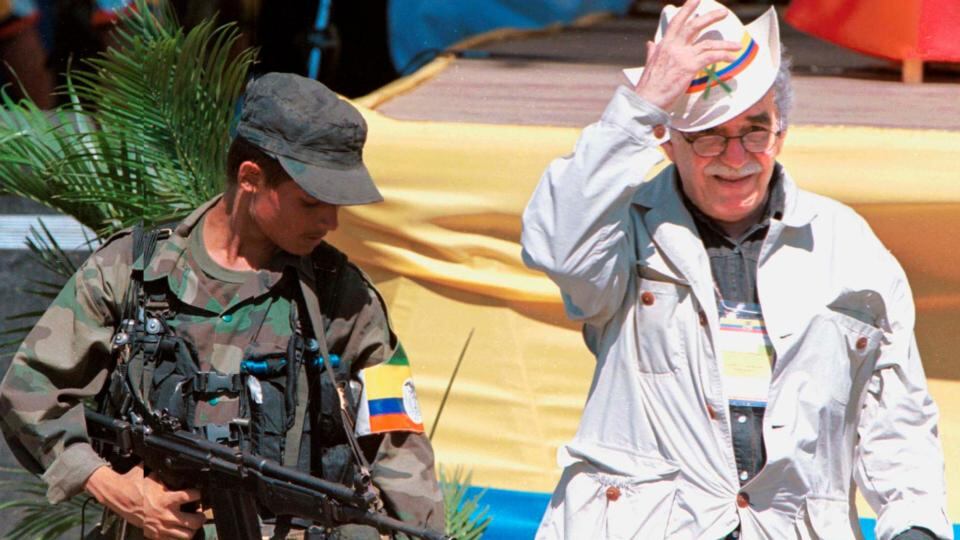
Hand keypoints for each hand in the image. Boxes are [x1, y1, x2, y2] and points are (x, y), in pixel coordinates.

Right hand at [85, 464, 204, 538]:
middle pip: (194, 521)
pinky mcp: (155, 534)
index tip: (200, 493)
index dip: (199, 494)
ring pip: (186, 535)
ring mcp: (161, 527)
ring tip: (192, 523)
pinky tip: (180, 529)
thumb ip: (166, 473)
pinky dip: (179, 536)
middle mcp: (166, 515)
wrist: (119, 497)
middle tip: (200, 512)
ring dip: (192, 529)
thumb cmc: (135, 485)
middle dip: (200, 517)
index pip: (191, 496)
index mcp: (166, 499)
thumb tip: (175, 462)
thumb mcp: (153, 474)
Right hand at [634, 0, 742, 110]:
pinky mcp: (689, 67)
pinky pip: (711, 57)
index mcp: (663, 45)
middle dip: (710, 17)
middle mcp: (673, 47)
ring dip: (725, 44)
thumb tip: (650, 43)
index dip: (687, 9)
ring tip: (737, 45)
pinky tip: (731, 58)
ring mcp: (681, 56)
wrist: (647, 100)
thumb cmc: (649, 86)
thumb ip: (652, 52)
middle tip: (723, 12)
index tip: (696, 0)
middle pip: (694, 26)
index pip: (676, 22)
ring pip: (707, 43)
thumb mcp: (649, 64)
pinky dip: (723, 56)